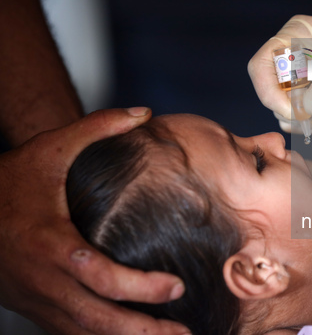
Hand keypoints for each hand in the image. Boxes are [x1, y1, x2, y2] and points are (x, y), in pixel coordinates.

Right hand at [0, 108, 189, 334]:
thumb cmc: (11, 180)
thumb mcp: (51, 148)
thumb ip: (96, 127)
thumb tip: (142, 112)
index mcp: (51, 244)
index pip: (100, 277)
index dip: (140, 289)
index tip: (177, 287)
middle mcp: (44, 280)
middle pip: (96, 319)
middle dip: (142, 331)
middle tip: (183, 333)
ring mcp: (37, 300)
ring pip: (84, 334)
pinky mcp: (34, 307)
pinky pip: (71, 333)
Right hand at [248, 15, 311, 133]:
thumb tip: (300, 112)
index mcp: (297, 35)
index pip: (261, 66)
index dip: (269, 92)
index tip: (291, 112)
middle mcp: (292, 55)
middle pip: (273, 94)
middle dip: (304, 110)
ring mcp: (300, 77)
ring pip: (288, 113)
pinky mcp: (310, 97)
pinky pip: (302, 121)